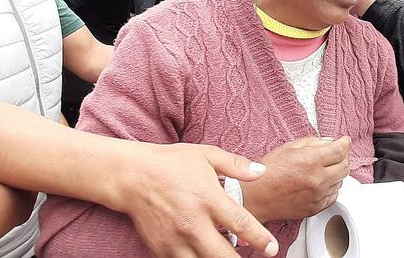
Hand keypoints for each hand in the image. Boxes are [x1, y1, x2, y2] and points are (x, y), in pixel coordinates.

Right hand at [113, 142, 278, 256]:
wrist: (131, 177)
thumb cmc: (170, 164)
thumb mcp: (206, 156)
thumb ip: (236, 165)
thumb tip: (262, 171)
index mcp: (208, 198)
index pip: (241, 225)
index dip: (261, 240)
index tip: (272, 249)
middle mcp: (192, 223)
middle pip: (224, 256)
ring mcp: (176, 239)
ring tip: (225, 255)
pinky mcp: (161, 249)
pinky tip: (204, 255)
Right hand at [240, 136, 350, 222]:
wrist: (256, 197)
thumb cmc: (267, 172)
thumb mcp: (288, 148)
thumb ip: (312, 142)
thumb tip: (329, 142)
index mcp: (311, 161)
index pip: (340, 150)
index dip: (344, 143)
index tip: (344, 141)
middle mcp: (317, 179)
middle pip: (345, 165)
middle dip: (342, 156)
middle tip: (334, 153)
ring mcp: (318, 195)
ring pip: (341, 180)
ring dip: (336, 172)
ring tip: (321, 169)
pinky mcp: (316, 207)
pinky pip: (334, 195)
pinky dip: (331, 187)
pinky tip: (319, 183)